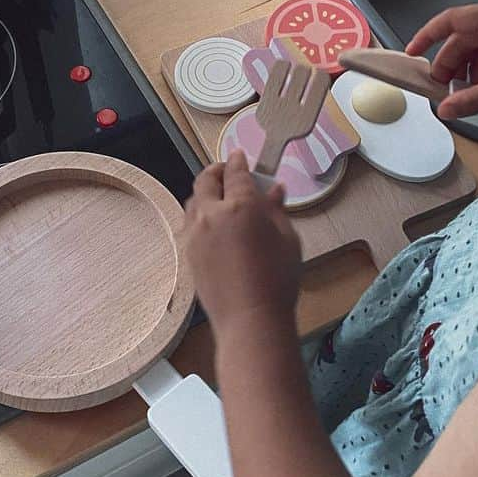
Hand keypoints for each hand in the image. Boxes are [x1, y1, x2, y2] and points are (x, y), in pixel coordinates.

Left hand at [183, 150, 301, 334]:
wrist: (250, 320)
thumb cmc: (277, 280)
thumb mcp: (288, 239)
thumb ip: (276, 210)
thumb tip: (274, 190)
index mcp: (241, 205)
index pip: (236, 173)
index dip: (238, 161)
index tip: (240, 157)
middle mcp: (212, 214)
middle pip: (206, 181)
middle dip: (216, 171)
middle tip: (226, 170)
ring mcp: (196, 234)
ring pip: (193, 201)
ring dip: (205, 192)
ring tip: (219, 196)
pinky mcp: (189, 253)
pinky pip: (190, 223)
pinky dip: (199, 214)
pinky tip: (212, 223)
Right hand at [405, 0, 477, 118]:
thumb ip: (473, 98)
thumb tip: (444, 111)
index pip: (451, 20)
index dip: (426, 37)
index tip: (410, 55)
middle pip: (462, 38)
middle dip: (448, 64)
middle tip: (439, 91)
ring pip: (476, 48)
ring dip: (465, 71)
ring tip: (460, 95)